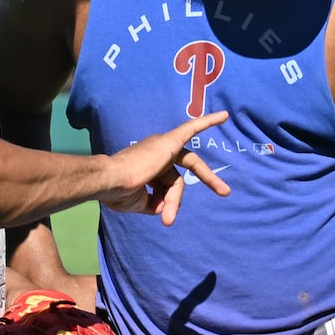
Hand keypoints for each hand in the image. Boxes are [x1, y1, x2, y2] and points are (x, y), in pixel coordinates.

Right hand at [99, 111, 230, 223]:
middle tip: (224, 193)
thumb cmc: (118, 191)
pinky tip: (225, 116)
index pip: (166, 184)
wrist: (109, 182)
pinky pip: (190, 129)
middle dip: (190, 192)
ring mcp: (162, 145)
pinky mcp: (168, 142)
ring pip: (177, 180)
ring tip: (167, 218)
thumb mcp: (139, 202)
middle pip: (176, 180)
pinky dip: (207, 122)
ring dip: (173, 200)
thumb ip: (155, 203)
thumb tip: (165, 208)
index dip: (167, 201)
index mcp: (148, 163)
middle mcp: (156, 151)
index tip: (167, 217)